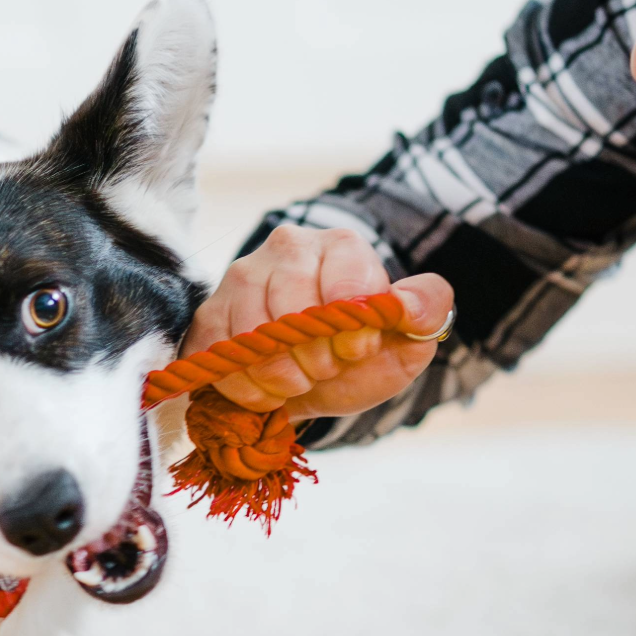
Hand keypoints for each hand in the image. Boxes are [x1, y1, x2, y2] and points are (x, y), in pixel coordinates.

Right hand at [184, 223, 453, 419]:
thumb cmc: (360, 353)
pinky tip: (266, 390)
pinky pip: (218, 354)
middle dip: (313, 358)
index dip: (350, 330)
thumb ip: (425, 311)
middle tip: (325, 370)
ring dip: (279, 377)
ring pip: (251, 334)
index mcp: (341, 245)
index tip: (356, 351)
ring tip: (297, 381)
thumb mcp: (406, 339)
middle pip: (291, 309)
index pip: (345, 286)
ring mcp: (241, 276)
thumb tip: (410, 305)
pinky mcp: (209, 312)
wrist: (315, 375)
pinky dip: (245, 387)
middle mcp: (287, 247)